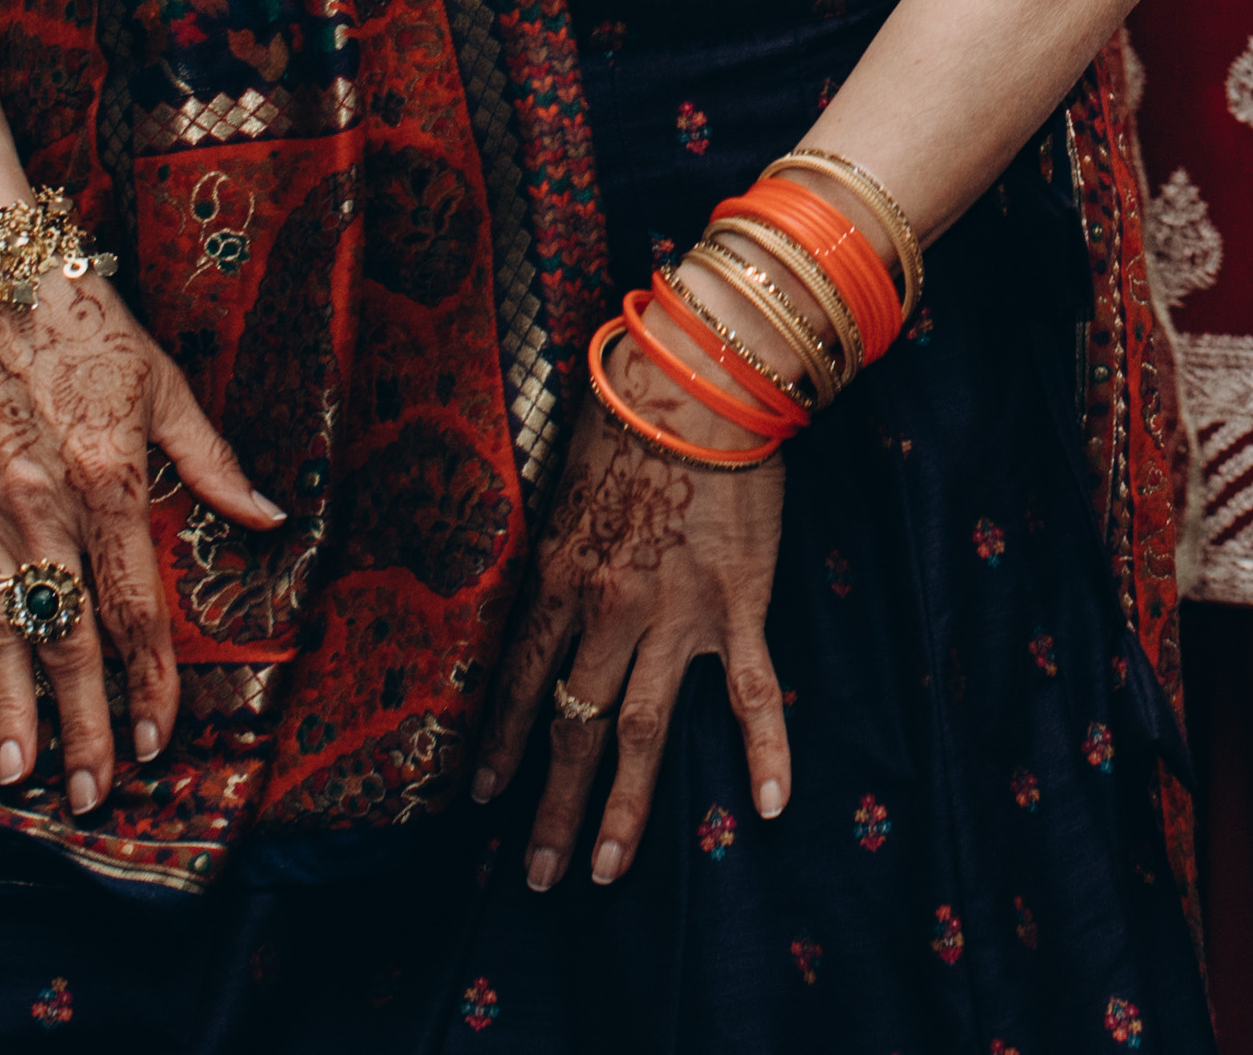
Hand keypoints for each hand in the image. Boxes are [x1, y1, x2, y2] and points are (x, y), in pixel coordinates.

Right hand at [0, 250, 283, 811]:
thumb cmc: (81, 322)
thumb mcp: (163, 383)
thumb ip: (210, 461)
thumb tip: (268, 517)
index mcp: (108, 482)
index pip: (133, 606)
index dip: (149, 680)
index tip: (160, 739)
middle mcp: (41, 511)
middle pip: (65, 638)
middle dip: (82, 724)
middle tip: (92, 794)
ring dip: (5, 709)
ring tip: (15, 776)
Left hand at [473, 314, 794, 886]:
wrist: (704, 377)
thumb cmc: (631, 411)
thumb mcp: (566, 482)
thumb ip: (558, 546)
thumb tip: (546, 585)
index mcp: (559, 576)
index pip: (518, 681)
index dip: (501, 744)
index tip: (483, 799)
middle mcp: (608, 609)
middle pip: (572, 725)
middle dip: (550, 806)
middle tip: (539, 876)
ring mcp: (676, 614)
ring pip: (642, 731)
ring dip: (623, 808)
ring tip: (603, 871)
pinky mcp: (739, 605)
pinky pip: (751, 693)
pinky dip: (764, 752)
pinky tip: (768, 807)